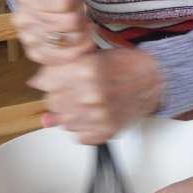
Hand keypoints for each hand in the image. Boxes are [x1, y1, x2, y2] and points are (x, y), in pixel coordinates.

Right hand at [13, 0, 94, 61]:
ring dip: (82, 32)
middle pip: (69, 22)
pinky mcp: (36, 54)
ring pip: (70, 40)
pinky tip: (83, 40)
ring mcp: (27, 39)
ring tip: (79, 24)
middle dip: (80, 15)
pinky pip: (64, 56)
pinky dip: (79, 49)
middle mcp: (22, 19)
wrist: (44, 4)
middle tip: (78, 11)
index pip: (65, 1)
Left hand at [29, 47, 163, 143]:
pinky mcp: (107, 130)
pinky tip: (92, 114)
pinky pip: (80, 136)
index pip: (45, 82)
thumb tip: (35, 84)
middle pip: (53, 102)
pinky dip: (82, 127)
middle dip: (59, 95)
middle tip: (73, 89)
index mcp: (85, 70)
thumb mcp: (93, 57)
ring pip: (64, 121)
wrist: (158, 79)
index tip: (57, 78)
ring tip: (84, 101)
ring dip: (70, 112)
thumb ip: (63, 70)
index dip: (50, 79)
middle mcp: (90, 94)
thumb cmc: (127, 65)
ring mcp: (98, 115)